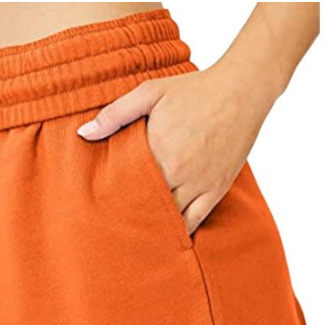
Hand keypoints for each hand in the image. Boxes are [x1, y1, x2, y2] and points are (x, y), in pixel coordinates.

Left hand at [77, 64, 278, 233]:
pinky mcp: (217, 189)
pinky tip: (167, 235)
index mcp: (157, 149)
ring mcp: (199, 184)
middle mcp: (178, 172)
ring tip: (135, 233)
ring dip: (153, 224)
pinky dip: (180, 229)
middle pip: (146, 204)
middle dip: (130, 212)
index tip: (98, 203)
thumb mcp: (150, 92)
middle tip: (112, 224)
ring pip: (169, 216)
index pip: (126, 184)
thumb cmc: (194, 89)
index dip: (111, 195)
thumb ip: (115, 114)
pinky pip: (196, 219)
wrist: (242, 91)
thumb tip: (83, 133)